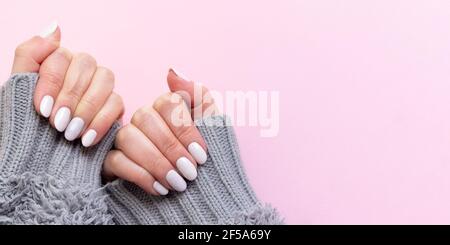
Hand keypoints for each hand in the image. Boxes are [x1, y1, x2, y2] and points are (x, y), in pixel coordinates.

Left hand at [11, 22, 123, 146]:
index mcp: (59, 62)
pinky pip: (117, 103)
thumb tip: (55, 28)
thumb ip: (30, 54)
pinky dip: (101, 122)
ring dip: (86, 108)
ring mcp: (101, 86)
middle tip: (58, 124)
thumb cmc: (28, 126)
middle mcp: (83, 69)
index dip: (52, 82)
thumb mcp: (19, 90)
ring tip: (70, 133)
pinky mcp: (115, 106)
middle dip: (70, 96)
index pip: (61, 56)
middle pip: (86, 64)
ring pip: (105, 78)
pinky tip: (86, 139)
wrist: (41, 162)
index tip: (42, 109)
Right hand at [103, 69, 219, 194]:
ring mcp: (125, 138)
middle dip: (171, 148)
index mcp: (166, 107)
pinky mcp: (111, 161)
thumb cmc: (203, 158)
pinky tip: (160, 189)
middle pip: (145, 117)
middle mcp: (143, 118)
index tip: (201, 155)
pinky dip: (140, 175)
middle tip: (190, 172)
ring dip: (156, 162)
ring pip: (128, 137)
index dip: (185, 129)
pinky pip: (116, 160)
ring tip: (177, 183)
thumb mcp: (212, 127)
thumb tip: (172, 72)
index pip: (167, 102)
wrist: (200, 193)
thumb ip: (199, 97)